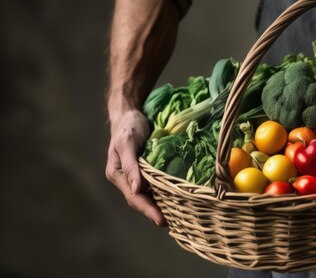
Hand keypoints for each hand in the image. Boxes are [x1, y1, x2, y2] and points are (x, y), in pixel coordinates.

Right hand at [105, 109, 165, 225]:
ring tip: (175, 217)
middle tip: (171, 224)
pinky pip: (152, 186)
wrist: (130, 114)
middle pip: (139, 200)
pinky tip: (172, 200)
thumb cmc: (128, 127)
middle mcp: (124, 178)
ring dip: (158, 206)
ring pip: (146, 195)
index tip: (161, 220)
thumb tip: (136, 189)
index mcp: (116, 174)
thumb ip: (131, 165)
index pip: (133, 197)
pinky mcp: (143, 170)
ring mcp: (134, 175)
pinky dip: (161, 194)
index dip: (147, 210)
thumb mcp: (128, 142)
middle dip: (153, 212)